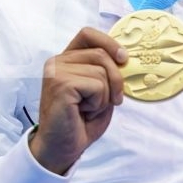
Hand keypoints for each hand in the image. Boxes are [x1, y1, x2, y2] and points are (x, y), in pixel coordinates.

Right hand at [28, 27, 127, 175]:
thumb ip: (107, 72)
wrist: (63, 148)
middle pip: (101, 54)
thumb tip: (126, 58)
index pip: (88, 34)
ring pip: (101, 71)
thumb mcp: (100, 92)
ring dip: (104, 96)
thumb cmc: (80, 122)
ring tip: (89, 109)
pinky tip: (83, 112)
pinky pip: (97, 85)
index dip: (109, 42)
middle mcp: (57, 62)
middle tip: (112, 101)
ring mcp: (56, 72)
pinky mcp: (61, 84)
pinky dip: (98, 103)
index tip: (124, 59)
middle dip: (116, 80)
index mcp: (65, 60)